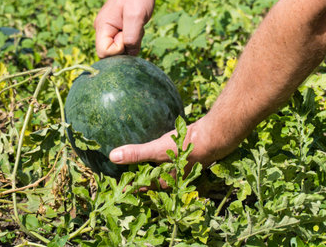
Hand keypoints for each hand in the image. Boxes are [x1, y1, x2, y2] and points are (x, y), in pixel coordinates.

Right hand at [94, 0, 155, 57]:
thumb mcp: (136, 16)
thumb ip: (132, 37)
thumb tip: (129, 54)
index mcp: (102, 26)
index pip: (104, 53)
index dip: (119, 50)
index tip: (128, 33)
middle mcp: (102, 30)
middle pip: (110, 54)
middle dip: (125, 47)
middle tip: (135, 29)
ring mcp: (110, 30)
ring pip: (119, 50)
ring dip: (131, 42)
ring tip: (136, 25)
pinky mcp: (118, 30)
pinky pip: (124, 44)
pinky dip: (133, 39)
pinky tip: (136, 26)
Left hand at [108, 117, 232, 187]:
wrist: (212, 138)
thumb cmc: (185, 148)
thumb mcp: (157, 150)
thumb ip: (136, 154)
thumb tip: (113, 157)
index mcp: (164, 182)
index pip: (140, 187)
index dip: (128, 186)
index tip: (114, 187)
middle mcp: (171, 180)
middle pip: (149, 181)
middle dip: (136, 179)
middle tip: (121, 176)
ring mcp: (177, 170)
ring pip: (158, 172)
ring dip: (147, 169)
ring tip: (134, 165)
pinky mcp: (182, 159)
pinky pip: (165, 162)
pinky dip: (156, 159)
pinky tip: (153, 152)